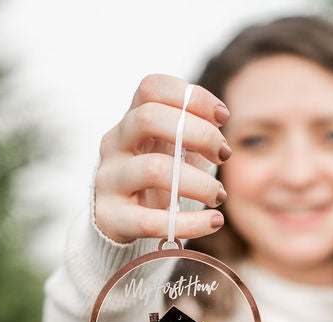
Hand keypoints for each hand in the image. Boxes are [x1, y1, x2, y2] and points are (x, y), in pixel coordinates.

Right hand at [94, 75, 230, 243]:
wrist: (117, 223)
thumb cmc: (154, 181)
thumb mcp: (169, 150)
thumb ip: (189, 132)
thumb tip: (218, 120)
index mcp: (130, 121)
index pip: (151, 88)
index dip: (192, 96)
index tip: (223, 117)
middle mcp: (113, 145)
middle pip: (148, 118)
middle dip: (198, 133)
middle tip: (224, 154)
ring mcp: (108, 181)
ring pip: (153, 170)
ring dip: (199, 183)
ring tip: (219, 195)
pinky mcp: (111, 218)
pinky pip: (151, 221)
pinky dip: (191, 223)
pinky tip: (214, 221)